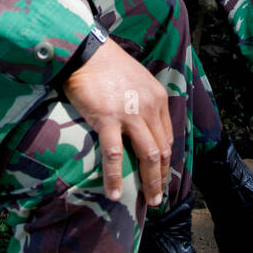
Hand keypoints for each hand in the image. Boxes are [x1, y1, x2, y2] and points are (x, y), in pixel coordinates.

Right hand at [61, 37, 171, 204]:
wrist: (85, 51)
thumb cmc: (106, 65)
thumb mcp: (137, 80)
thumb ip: (143, 101)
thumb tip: (140, 125)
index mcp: (158, 98)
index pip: (167, 137)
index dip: (166, 160)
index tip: (162, 175)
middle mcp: (149, 108)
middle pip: (162, 150)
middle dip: (162, 177)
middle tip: (159, 197)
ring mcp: (130, 114)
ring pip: (148, 156)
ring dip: (150, 182)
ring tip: (149, 201)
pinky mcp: (107, 119)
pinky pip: (115, 155)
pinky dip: (116, 176)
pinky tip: (114, 192)